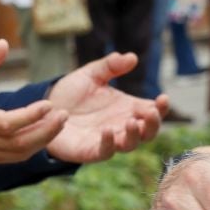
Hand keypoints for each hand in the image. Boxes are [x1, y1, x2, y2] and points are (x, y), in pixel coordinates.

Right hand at [0, 41, 67, 164]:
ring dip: (43, 139)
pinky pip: (16, 157)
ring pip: (20, 153)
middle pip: (18, 143)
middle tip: (64, 114)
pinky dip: (34, 146)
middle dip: (45, 130)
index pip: (6, 124)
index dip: (29, 116)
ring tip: (60, 122)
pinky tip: (46, 132)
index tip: (48, 104)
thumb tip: (3, 44)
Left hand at [43, 54, 168, 163]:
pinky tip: (107, 131)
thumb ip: (110, 66)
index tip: (163, 98)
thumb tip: (132, 57)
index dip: (161, 107)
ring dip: (135, 135)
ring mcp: (108, 140)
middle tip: (151, 112)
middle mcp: (121, 125)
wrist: (46, 108)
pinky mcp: (91, 150)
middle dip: (154, 124)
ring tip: (132, 121)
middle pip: (148, 132)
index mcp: (127, 108)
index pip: (152, 111)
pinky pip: (105, 151)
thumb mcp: (91, 74)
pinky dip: (109, 143)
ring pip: (130, 144)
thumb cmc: (71, 93)